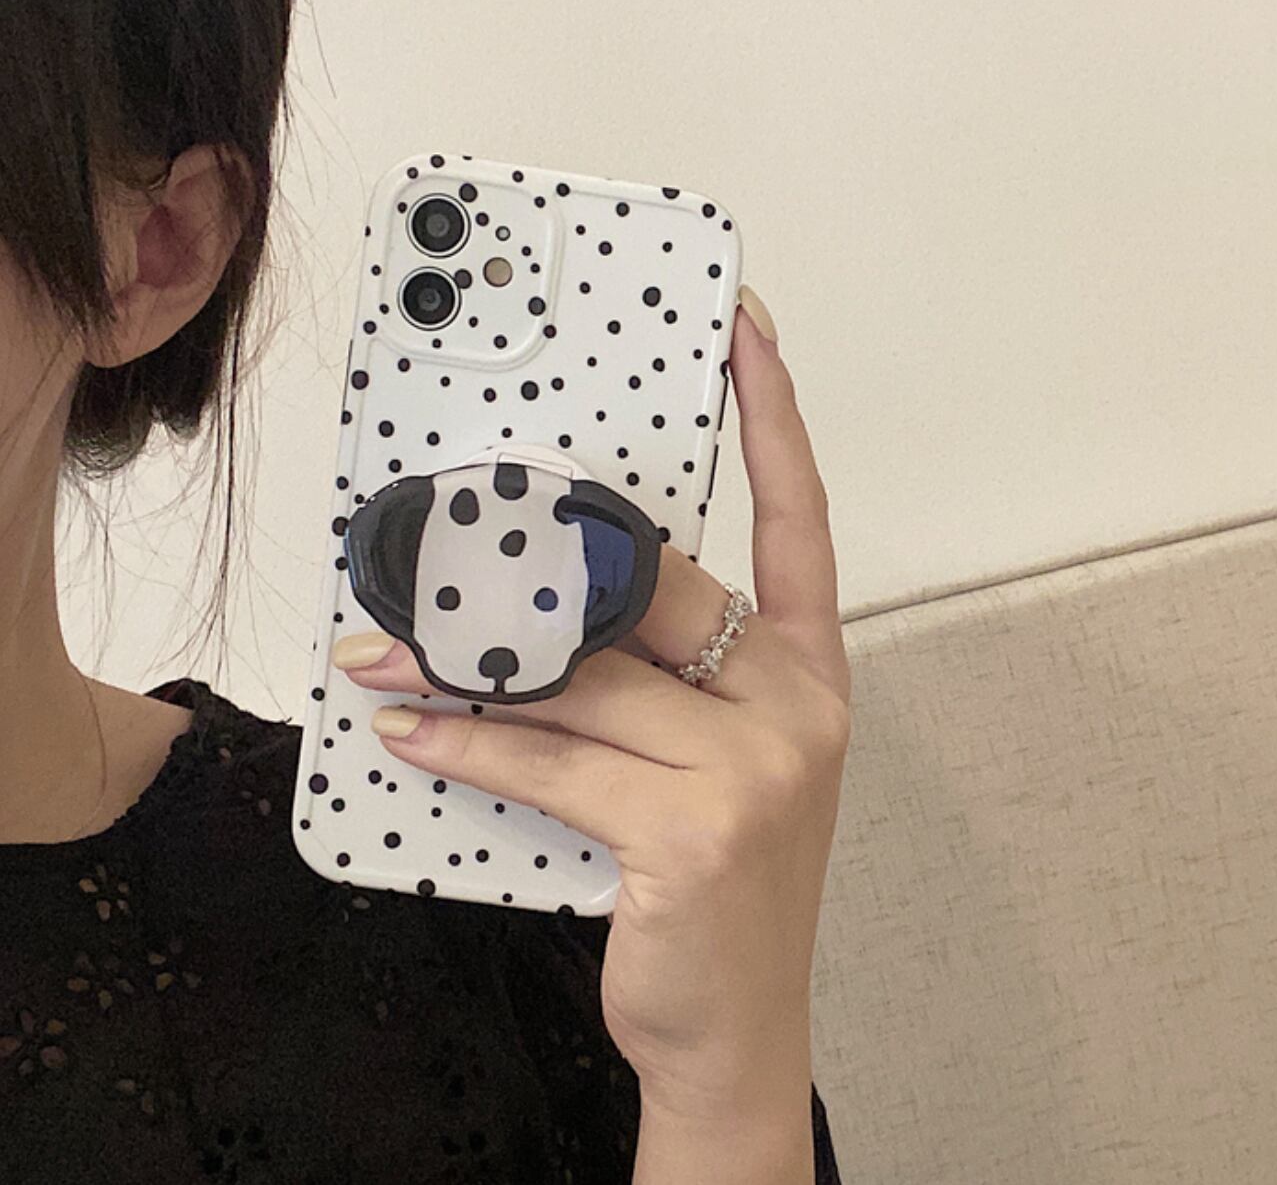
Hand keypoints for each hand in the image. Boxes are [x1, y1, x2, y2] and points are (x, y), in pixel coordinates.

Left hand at [333, 293, 851, 1120]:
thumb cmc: (718, 874)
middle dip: (547, 583)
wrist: (741, 1021)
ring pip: (589, 678)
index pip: (799, 518)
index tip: (750, 333)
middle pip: (660, 595)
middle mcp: (797, 705)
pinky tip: (413, 733)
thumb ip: (658, 674)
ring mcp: (755, 768)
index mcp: (812, 672)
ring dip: (474, 666)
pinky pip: (555, 758)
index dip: (775, 419)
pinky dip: (474, 743)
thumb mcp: (710, 755)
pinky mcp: (693, 829)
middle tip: (449, 559)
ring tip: (387, 653)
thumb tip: (550, 601)